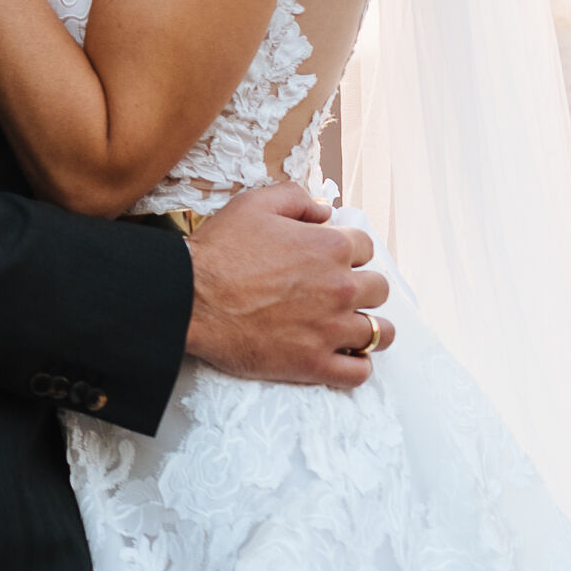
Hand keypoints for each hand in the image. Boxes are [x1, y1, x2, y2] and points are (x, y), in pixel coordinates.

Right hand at [182, 180, 391, 387]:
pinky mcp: (314, 363)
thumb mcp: (252, 204)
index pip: (366, 247)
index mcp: (330, 247)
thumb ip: (295, 198)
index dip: (347, 251)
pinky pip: (359, 372)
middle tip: (335, 291)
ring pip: (381, 333)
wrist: (189, 299)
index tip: (329, 259)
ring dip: (369, 327)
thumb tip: (324, 210)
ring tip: (349, 326)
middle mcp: (341, 287)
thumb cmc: (218, 252)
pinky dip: (357, 365)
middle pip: (378, 289)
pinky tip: (343, 356)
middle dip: (361, 287)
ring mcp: (331, 329)